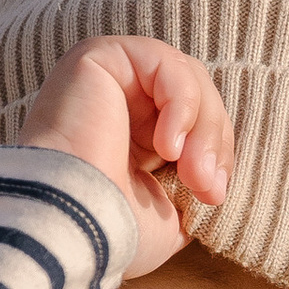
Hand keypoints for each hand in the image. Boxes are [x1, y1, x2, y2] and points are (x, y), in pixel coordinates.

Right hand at [19, 38, 233, 281]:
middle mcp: (116, 100)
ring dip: (203, 128)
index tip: (214, 197)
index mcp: (131, 134)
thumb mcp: (169, 215)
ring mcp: (107, 76)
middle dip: (214, 143)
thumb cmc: (111, 231)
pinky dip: (181, 105)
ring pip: (187, 77)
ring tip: (192, 173)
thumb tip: (216, 177)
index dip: (218, 154)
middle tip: (208, 188)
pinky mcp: (98, 56)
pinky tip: (165, 146)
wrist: (71, 227)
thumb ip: (193, 189)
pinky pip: (164, 63)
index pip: (195, 122)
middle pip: (197, 96)